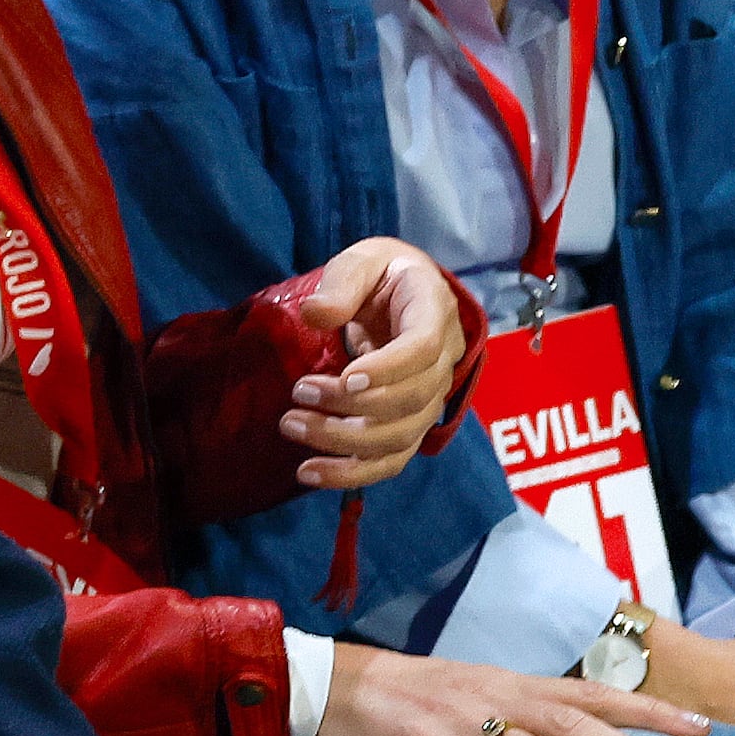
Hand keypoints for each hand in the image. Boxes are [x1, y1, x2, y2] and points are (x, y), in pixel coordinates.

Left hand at [279, 237, 459, 488]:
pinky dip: (352, 473)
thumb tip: (315, 314)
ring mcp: (429, 400)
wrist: (402, 295)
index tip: (345, 376)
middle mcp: (443, 364)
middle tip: (300, 393)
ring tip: (291, 424)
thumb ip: (343, 282)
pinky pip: (390, 460)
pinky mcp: (408, 424)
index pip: (424, 350)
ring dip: (343, 440)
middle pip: (409, 401)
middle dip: (351, 406)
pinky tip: (310, 473)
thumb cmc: (381, 275)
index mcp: (435, 315)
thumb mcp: (362, 261)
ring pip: (398, 437)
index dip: (388, 369)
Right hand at [310, 643, 708, 735]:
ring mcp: (457, 726)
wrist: (324, 682)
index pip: (594, 693)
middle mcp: (493, 699)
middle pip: (575, 725)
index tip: (704, 731)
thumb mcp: (471, 692)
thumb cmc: (403, 695)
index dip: (650, 710)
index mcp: (512, 685)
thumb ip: (521, 713)